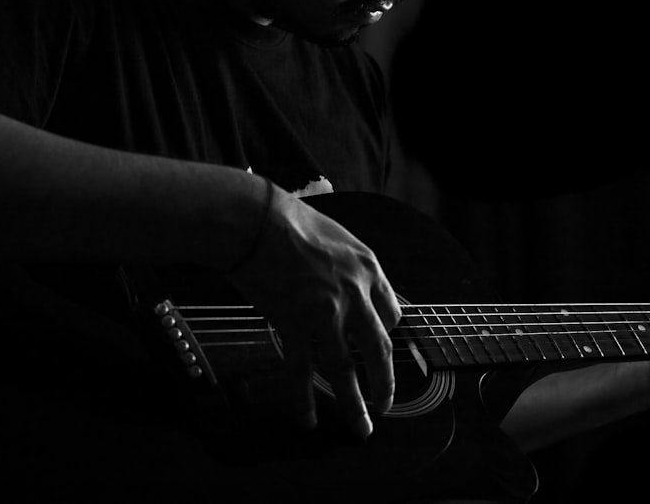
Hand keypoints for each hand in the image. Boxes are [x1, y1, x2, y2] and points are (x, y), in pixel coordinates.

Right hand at [226, 182, 400, 438]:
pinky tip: (308, 419)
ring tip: (361, 428)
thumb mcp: (339, 238)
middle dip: (384, 383)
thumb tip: (355, 289)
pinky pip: (302, 370)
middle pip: (378, 349)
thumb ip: (352, 268)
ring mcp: (326, 312)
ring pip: (345, 369)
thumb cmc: (292, 221)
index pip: (391, 313)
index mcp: (369, 270)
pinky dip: (304, 398)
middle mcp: (355, 295)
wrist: (257, 221)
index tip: (379, 350)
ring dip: (354, 404)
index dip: (385, 335)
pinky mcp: (294, 323)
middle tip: (385, 405)